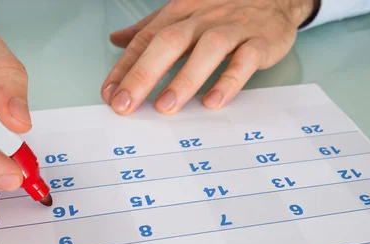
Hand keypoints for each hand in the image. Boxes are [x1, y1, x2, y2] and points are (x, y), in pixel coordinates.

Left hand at [101, 0, 317, 114]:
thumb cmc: (223, 9)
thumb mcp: (183, 13)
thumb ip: (150, 29)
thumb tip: (116, 40)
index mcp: (179, 12)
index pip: (145, 39)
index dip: (125, 67)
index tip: (109, 94)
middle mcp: (202, 19)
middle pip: (168, 43)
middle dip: (143, 74)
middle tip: (126, 104)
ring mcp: (232, 29)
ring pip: (205, 51)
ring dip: (183, 79)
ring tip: (164, 107)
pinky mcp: (260, 42)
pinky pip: (244, 62)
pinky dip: (228, 81)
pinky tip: (212, 102)